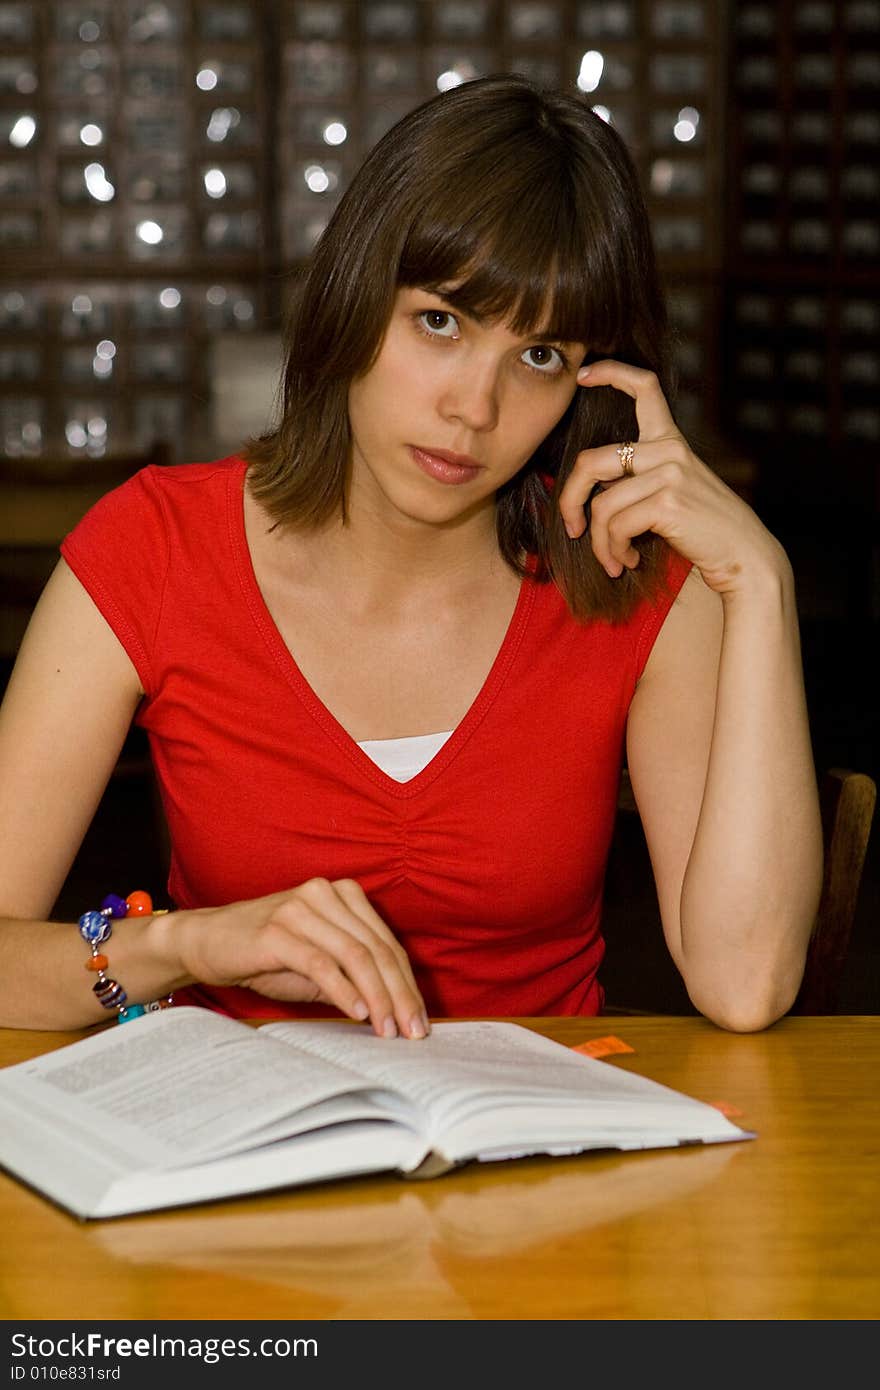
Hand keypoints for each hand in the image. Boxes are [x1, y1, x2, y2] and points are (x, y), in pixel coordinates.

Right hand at [173, 878, 429, 1039]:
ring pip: (356, 955)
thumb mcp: (316, 965)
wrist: (204, 941)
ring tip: (389, 1031)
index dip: (407, 984)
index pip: (387, 943)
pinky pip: (322, 963)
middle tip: (414, 1033)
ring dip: (378, 997)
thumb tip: (393, 1013)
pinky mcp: (277, 930)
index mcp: (342, 895)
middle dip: (400, 995)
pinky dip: (345, 990)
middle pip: (378, 949)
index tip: (420, 1021)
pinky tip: (358, 1013)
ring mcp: (301, 908)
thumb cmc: (264, 955)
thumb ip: (352, 977)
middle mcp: (325, 894)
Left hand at [558, 360, 786, 594]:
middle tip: (573, 529)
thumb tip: (587, 491)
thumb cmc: (703, 528)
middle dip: (570, 500)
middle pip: (591, 461)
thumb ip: (639, 478)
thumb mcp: (674, 490)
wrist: (744, 554)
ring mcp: (669, 474)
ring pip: (601, 506)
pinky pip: (616, 527)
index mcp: (670, 440)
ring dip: (600, 542)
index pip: (644, 387)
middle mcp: (669, 450)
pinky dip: (615, 551)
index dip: (610, 373)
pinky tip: (628, 561)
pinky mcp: (667, 503)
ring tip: (613, 559)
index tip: (582, 376)